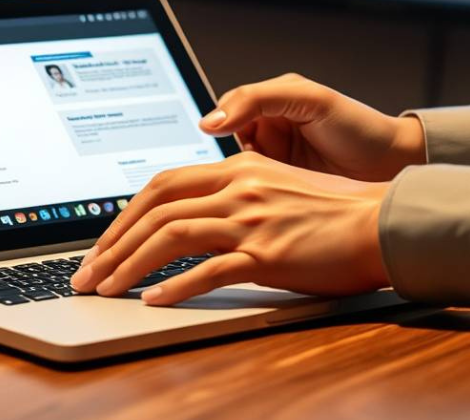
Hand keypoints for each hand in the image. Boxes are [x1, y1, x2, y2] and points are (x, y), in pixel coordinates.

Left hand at [70, 152, 390, 305]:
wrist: (382, 223)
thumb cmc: (332, 214)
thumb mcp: (275, 190)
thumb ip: (234, 196)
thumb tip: (190, 218)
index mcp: (238, 168)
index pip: (162, 184)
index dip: (124, 214)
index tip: (102, 243)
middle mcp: (239, 188)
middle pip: (156, 208)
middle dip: (113, 243)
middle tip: (88, 273)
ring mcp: (252, 220)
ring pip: (172, 236)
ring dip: (130, 265)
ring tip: (106, 290)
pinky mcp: (269, 254)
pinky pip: (210, 269)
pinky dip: (176, 286)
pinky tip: (154, 301)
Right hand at [199, 73, 425, 181]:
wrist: (394, 168)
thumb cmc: (360, 127)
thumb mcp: (310, 100)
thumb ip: (258, 99)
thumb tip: (211, 119)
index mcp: (272, 100)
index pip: (226, 110)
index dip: (218, 123)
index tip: (214, 136)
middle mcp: (269, 129)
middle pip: (226, 143)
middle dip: (226, 157)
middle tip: (235, 166)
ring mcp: (274, 161)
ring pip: (234, 171)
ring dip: (236, 180)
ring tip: (249, 186)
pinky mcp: (280, 190)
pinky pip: (252, 194)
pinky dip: (249, 198)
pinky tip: (257, 201)